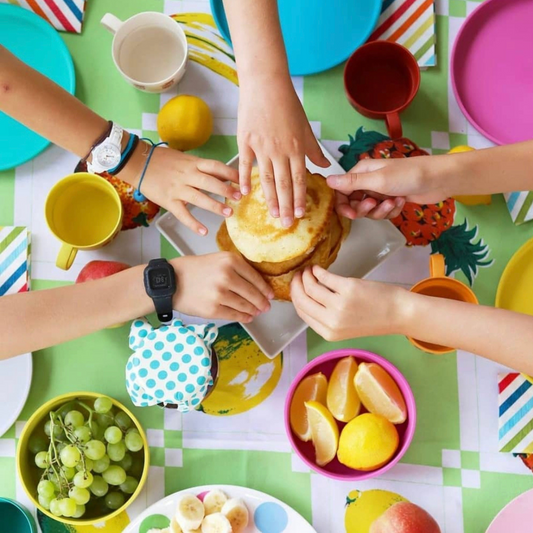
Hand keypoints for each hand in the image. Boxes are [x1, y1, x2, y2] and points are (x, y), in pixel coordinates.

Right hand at [124, 143, 240, 234]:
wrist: (137, 161)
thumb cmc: (162, 160)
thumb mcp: (185, 159)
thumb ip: (202, 168)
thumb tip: (222, 176)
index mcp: (193, 163)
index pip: (216, 166)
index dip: (231, 173)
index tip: (243, 181)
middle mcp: (187, 175)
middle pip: (210, 182)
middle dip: (226, 190)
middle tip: (239, 198)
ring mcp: (177, 188)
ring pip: (199, 198)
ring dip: (215, 206)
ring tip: (228, 213)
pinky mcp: (168, 201)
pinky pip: (182, 214)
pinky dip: (193, 223)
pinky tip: (203, 231)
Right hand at [171, 253, 273, 322]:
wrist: (170, 282)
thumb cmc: (193, 269)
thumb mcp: (216, 259)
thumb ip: (235, 268)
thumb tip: (257, 284)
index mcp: (230, 260)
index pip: (255, 277)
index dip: (265, 288)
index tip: (270, 294)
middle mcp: (227, 276)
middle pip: (252, 293)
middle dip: (262, 302)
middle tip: (266, 306)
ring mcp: (220, 294)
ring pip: (245, 306)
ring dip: (254, 311)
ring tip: (257, 312)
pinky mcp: (213, 309)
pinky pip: (234, 315)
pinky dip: (243, 317)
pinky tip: (247, 317)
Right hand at [237, 77, 329, 226]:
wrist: (265, 83)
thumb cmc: (287, 104)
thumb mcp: (305, 127)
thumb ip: (313, 150)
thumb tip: (325, 167)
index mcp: (295, 147)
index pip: (299, 179)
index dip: (300, 198)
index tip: (301, 214)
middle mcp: (279, 150)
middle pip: (283, 184)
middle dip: (286, 205)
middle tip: (287, 223)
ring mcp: (260, 147)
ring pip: (265, 178)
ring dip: (269, 199)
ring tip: (272, 214)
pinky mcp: (245, 141)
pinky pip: (244, 165)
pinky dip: (243, 179)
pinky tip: (244, 194)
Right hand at [290, 265, 406, 340]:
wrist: (398, 313)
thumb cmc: (374, 319)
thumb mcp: (344, 327)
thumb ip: (326, 318)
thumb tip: (307, 298)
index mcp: (329, 333)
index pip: (302, 313)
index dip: (295, 298)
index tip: (295, 288)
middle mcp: (332, 321)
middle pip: (301, 300)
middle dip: (296, 285)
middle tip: (297, 276)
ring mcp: (339, 305)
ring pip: (311, 287)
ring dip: (306, 276)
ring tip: (309, 270)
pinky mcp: (348, 289)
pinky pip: (325, 277)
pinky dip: (318, 271)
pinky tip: (318, 269)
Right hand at [327, 156, 451, 219]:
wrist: (439, 180)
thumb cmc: (409, 175)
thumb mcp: (378, 180)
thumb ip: (352, 182)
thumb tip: (327, 180)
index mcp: (362, 171)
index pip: (341, 191)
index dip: (343, 204)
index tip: (351, 214)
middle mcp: (368, 181)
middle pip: (354, 202)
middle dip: (364, 209)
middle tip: (375, 206)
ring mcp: (380, 191)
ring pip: (369, 210)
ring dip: (380, 211)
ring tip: (393, 202)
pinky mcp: (391, 200)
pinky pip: (383, 212)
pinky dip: (391, 211)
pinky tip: (401, 202)